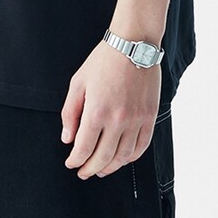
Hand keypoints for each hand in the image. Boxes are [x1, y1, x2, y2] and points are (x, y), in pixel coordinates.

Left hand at [60, 40, 160, 178]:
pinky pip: (141, 146)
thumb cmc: (103, 61)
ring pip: (123, 157)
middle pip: (103, 157)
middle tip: (83, 172)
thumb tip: (68, 138)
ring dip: (110, 167)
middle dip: (90, 169)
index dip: (75, 160)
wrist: (133, 45)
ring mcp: (136, 120)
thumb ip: (70, 113)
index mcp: (97, 111)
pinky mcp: (150, 117)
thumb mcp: (78, 83)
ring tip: (101, 169)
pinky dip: (131, 158)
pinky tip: (122, 159)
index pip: (84, 148)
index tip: (71, 163)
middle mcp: (118, 120)